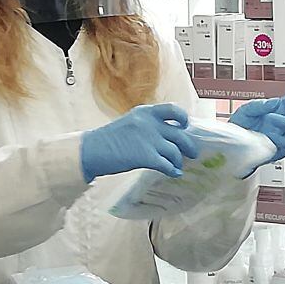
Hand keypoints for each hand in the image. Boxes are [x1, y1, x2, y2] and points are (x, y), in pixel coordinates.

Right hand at [80, 103, 199, 181]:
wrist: (92, 150)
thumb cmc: (108, 139)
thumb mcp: (130, 123)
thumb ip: (147, 125)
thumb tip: (167, 135)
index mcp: (145, 112)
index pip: (173, 109)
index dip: (183, 118)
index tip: (185, 126)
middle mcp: (150, 123)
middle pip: (180, 134)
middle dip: (189, 146)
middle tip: (192, 153)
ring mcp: (149, 139)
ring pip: (175, 152)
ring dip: (178, 161)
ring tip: (177, 166)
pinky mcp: (146, 156)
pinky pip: (167, 165)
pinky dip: (173, 170)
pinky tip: (173, 173)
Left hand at [229, 82, 284, 162]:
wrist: (231, 144)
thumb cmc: (242, 125)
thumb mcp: (247, 110)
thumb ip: (260, 105)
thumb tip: (275, 102)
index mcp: (281, 110)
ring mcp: (284, 136)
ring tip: (270, 117)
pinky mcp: (280, 150)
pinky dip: (281, 139)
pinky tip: (271, 134)